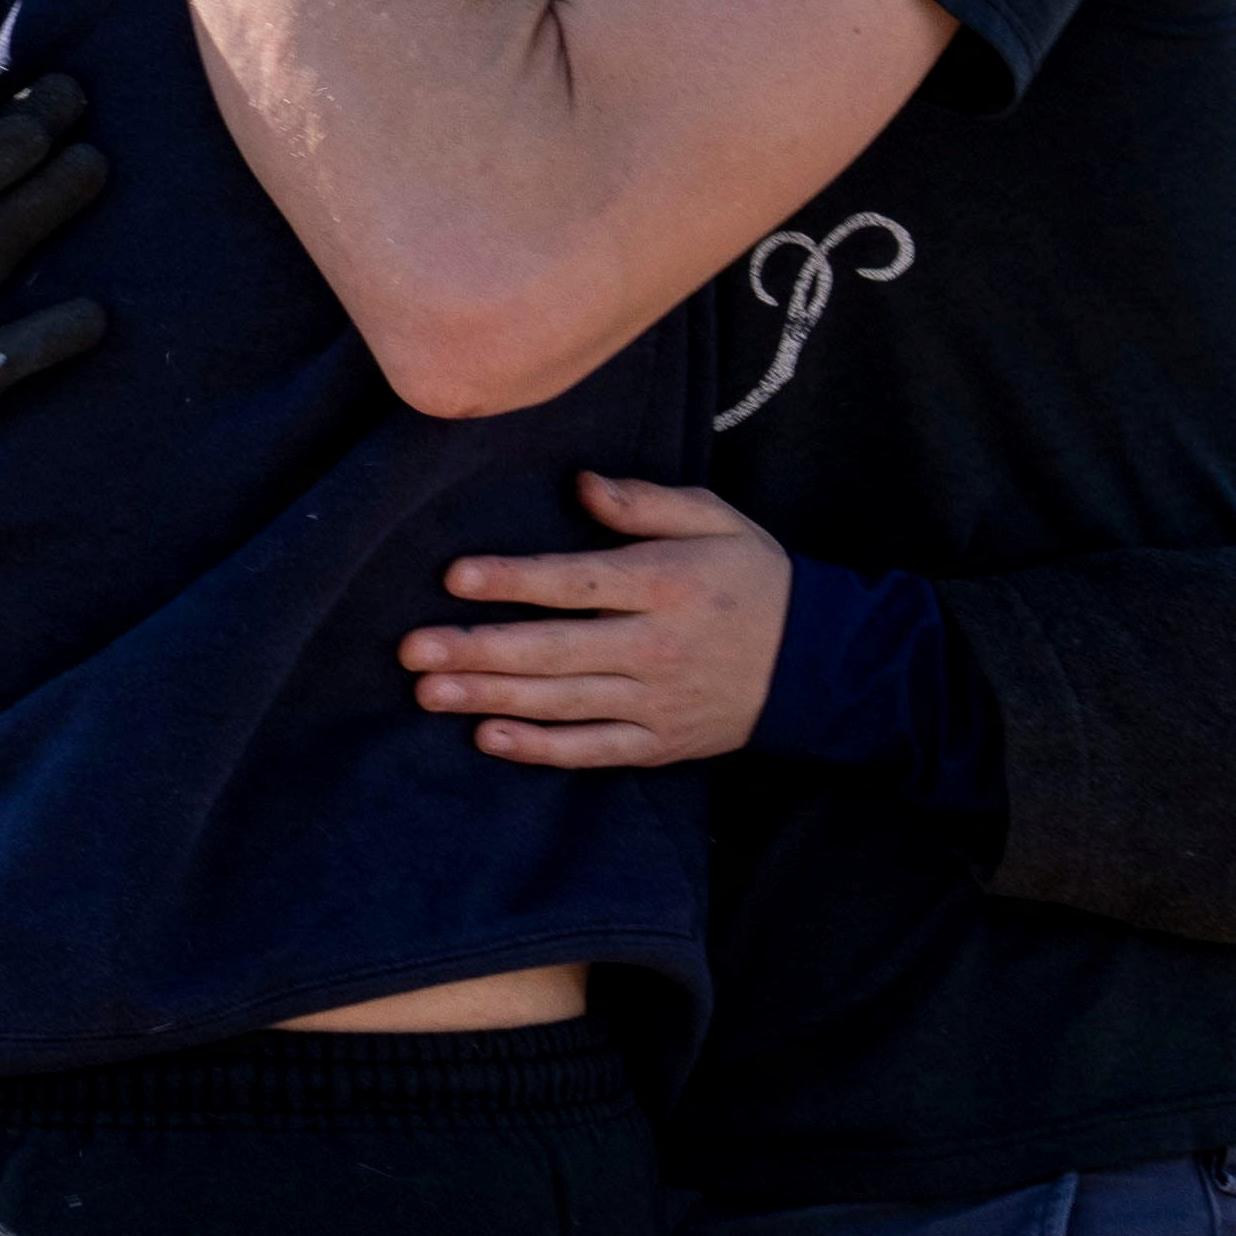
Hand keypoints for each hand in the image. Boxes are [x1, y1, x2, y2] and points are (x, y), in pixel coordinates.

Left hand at [405, 472, 793, 768]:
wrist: (823, 664)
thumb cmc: (755, 579)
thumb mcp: (715, 519)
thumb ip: (646, 502)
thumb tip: (580, 484)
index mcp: (667, 584)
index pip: (577, 583)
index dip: (515, 581)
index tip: (456, 577)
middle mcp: (657, 646)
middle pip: (554, 650)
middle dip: (478, 650)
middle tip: (413, 649)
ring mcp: (657, 700)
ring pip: (562, 702)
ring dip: (491, 698)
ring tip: (430, 692)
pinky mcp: (660, 742)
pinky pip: (593, 750)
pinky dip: (541, 749)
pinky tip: (489, 739)